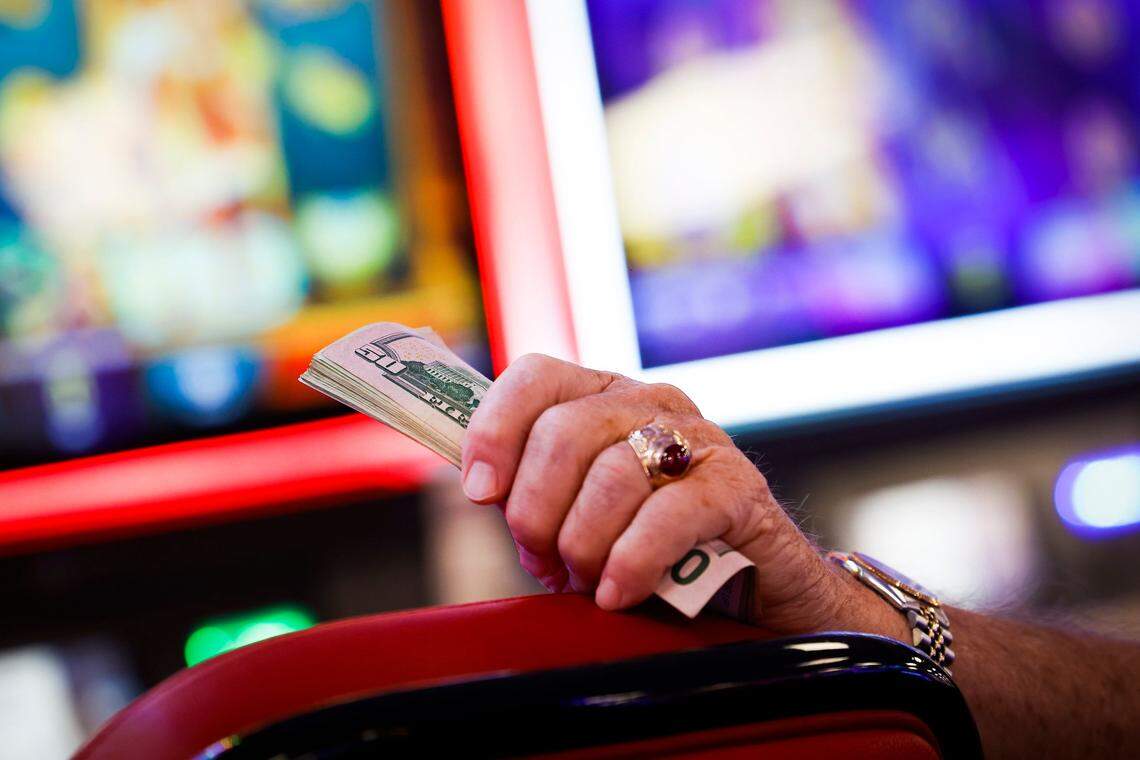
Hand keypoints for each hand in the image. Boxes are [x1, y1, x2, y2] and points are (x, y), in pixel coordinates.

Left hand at [461, 354, 908, 638]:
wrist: (753, 586)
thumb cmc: (651, 549)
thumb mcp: (578, 513)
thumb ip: (532, 493)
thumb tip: (481, 489)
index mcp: (603, 398)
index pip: (535, 377)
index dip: (495, 430)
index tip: (479, 491)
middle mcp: (650, 404)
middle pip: (564, 431)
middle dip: (536, 510)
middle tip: (543, 560)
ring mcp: (698, 439)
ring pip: (612, 474)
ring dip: (583, 543)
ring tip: (585, 581)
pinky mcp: (737, 487)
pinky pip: (668, 515)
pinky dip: (631, 560)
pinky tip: (617, 592)